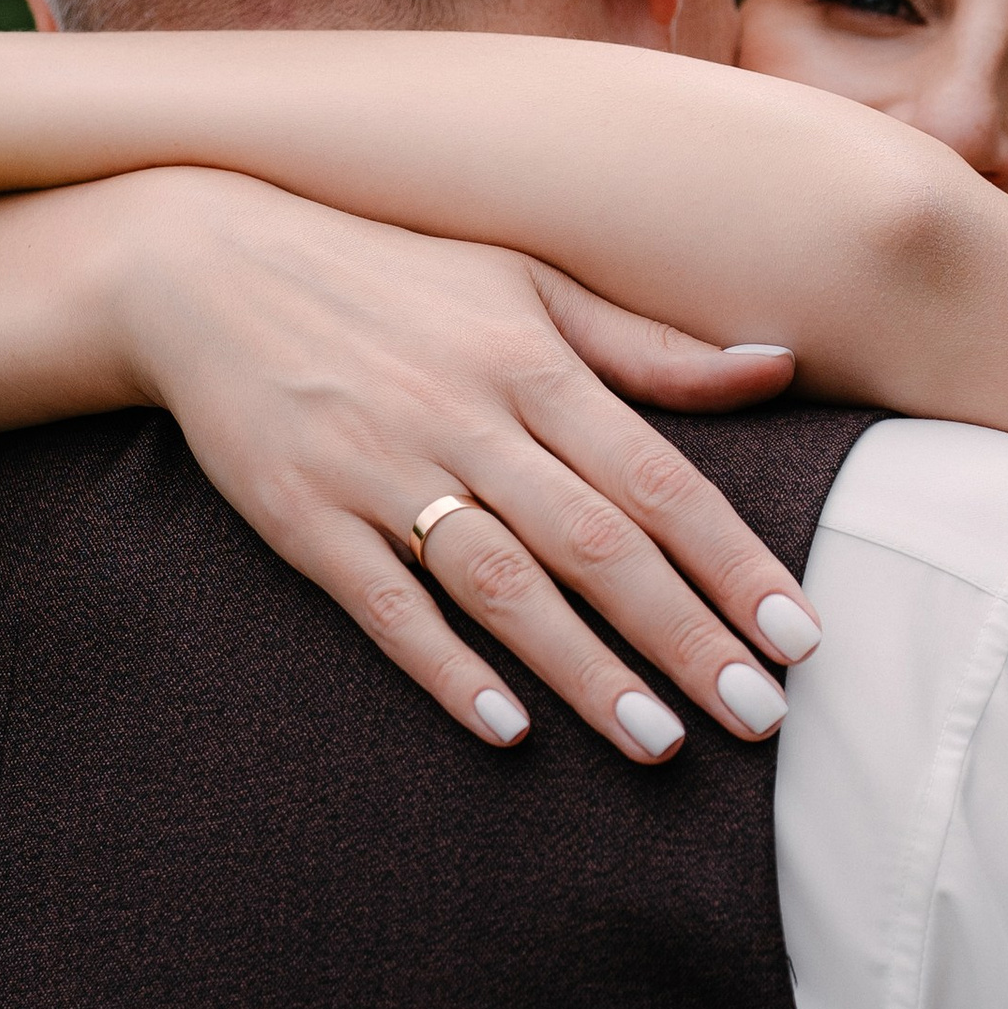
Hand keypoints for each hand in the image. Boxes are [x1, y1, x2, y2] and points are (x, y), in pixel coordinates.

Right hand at [90, 173, 822, 760]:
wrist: (207, 265)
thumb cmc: (391, 278)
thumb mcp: (524, 284)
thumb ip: (647, 347)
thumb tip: (777, 368)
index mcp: (530, 358)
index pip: (657, 475)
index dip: (734, 560)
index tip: (800, 635)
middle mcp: (464, 413)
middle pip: (596, 542)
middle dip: (686, 635)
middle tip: (761, 717)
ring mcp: (380, 468)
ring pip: (501, 584)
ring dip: (584, 669)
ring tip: (658, 743)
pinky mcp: (303, 515)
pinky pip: (384, 604)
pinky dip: (445, 667)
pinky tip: (505, 729)